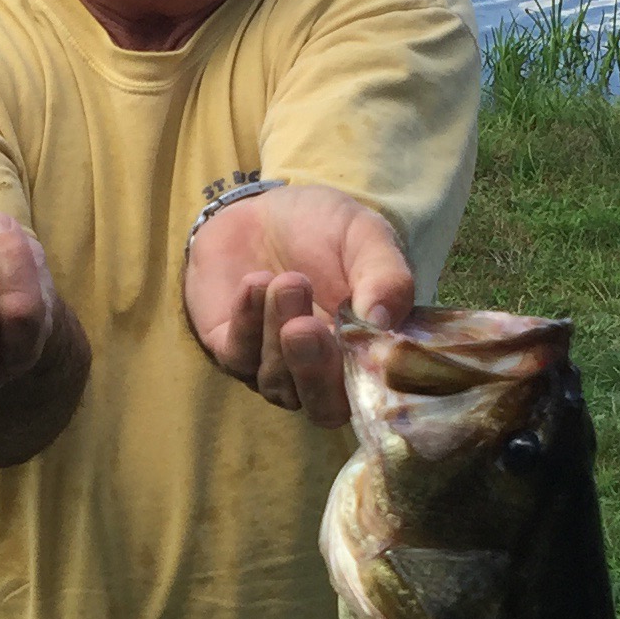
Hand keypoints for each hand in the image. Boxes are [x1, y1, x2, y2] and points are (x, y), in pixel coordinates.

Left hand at [182, 183, 411, 425]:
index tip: (364, 345)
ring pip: (277, 381)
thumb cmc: (326, 230)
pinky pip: (239, 356)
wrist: (264, 209)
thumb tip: (383, 322)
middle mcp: (323, 373)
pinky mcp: (233, 353)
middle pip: (324, 408)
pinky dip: (247, 320)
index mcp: (366, 354)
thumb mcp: (367, 239)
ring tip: (287, 280)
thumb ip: (386, 277)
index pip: (375, 397)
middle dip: (314, 372)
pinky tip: (254, 282)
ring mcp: (276, 368)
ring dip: (279, 330)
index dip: (370, 383)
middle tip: (305, 327)